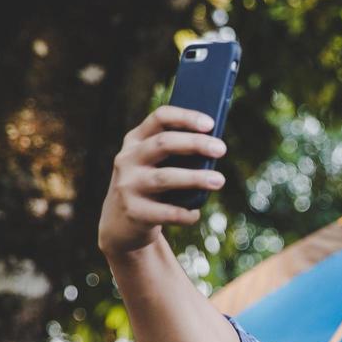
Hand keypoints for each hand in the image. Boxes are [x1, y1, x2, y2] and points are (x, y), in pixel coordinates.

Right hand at [98, 106, 226, 256]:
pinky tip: (195, 214)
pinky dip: (185, 213)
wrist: (120, 223)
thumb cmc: (150, 186)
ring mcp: (128, 185)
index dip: (185, 117)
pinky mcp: (134, 212)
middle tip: (221, 149)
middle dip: (195, 143)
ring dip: (195, 178)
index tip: (210, 123)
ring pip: (164, 177)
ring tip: (219, 180)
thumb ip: (177, 154)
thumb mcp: (154, 164)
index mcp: (135, 141)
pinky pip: (166, 212)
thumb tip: (215, 149)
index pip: (159, 118)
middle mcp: (128, 159)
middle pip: (163, 143)